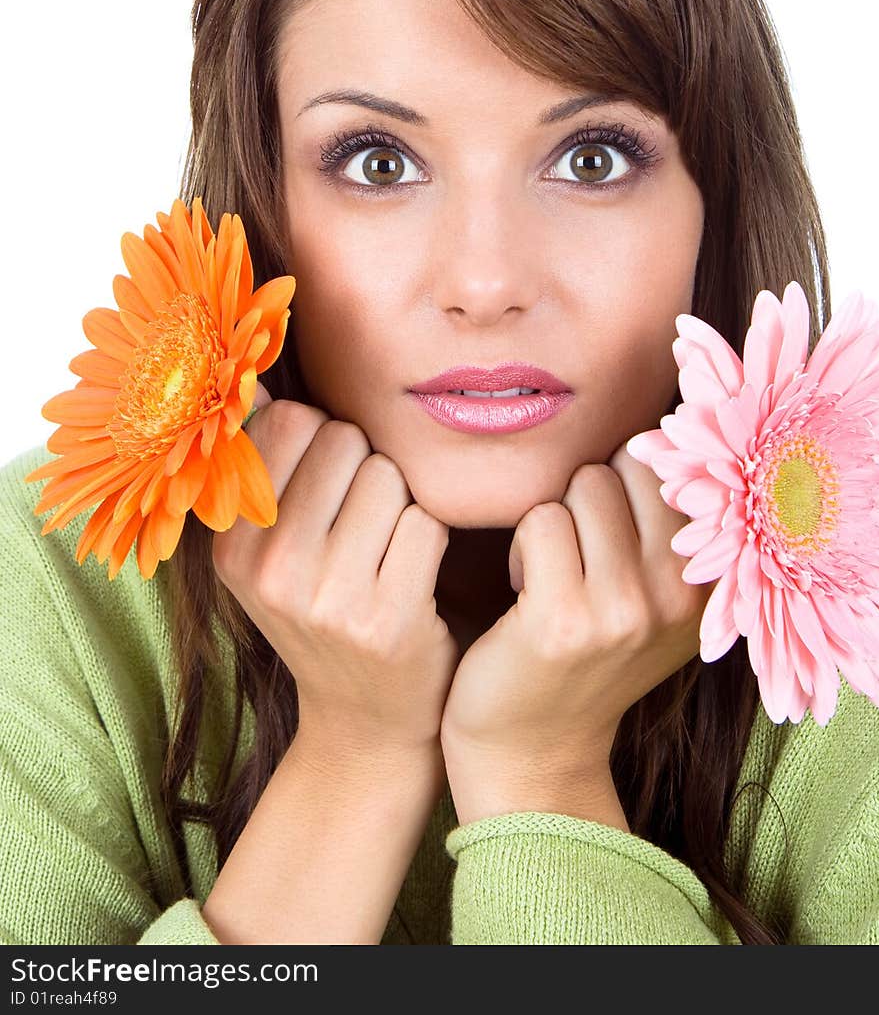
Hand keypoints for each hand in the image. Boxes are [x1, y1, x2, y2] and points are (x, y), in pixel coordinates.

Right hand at [212, 382, 460, 764]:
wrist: (365, 721)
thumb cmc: (324, 609)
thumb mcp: (269, 550)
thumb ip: (262, 464)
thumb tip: (255, 375)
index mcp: (230, 542)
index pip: (289, 421)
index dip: (322, 441)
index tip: (324, 488)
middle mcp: (269, 569)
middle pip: (346, 441)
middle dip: (366, 469)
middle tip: (360, 527)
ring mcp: (327, 599)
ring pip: (390, 476)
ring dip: (401, 504)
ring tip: (384, 552)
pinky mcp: (388, 619)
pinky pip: (426, 522)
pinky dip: (429, 540)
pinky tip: (412, 578)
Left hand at [438, 441, 712, 820]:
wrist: (533, 749)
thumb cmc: (585, 653)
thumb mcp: (653, 595)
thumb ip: (672, 526)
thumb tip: (668, 427)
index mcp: (711, 582)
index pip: (679, 465)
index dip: (631, 476)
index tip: (614, 526)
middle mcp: (682, 595)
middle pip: (628, 464)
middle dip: (590, 493)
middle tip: (579, 554)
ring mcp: (627, 609)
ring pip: (582, 485)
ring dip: (553, 519)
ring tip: (552, 574)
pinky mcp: (565, 620)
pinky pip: (540, 520)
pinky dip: (521, 548)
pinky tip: (525, 594)